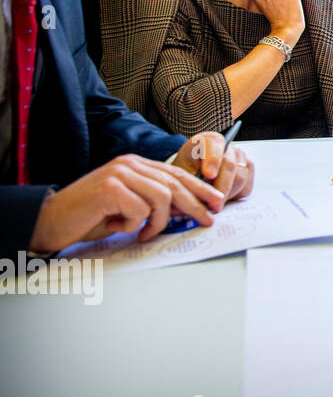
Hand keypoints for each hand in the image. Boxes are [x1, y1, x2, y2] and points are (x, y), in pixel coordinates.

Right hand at [28, 154, 226, 253]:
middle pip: (175, 183)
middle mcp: (129, 164)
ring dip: (158, 221)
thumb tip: (187, 209)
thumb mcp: (128, 206)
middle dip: (195, 204)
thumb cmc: (90, 216)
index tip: (216, 202)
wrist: (51, 221)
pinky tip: (118, 226)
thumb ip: (154, 202)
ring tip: (144, 233)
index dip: (199, 188)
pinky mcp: (111, 188)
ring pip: (162, 197)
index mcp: (135, 164)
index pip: (175, 173)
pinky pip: (140, 210)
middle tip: (207, 220)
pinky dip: (134, 224)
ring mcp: (119, 173)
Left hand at [171, 132, 254, 203]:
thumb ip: (190, 181)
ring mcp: (241, 157)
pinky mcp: (249, 170)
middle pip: (229, 166)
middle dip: (221, 188)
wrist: (194, 172)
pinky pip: (246, 187)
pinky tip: (223, 198)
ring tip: (213, 204)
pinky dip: (235, 196)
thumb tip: (198, 198)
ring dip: (227, 194)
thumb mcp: (181, 173)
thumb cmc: (186, 171)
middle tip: (213, 206)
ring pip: (240, 178)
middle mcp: (228, 146)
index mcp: (208, 140)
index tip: (208, 174)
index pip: (214, 146)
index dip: (212, 160)